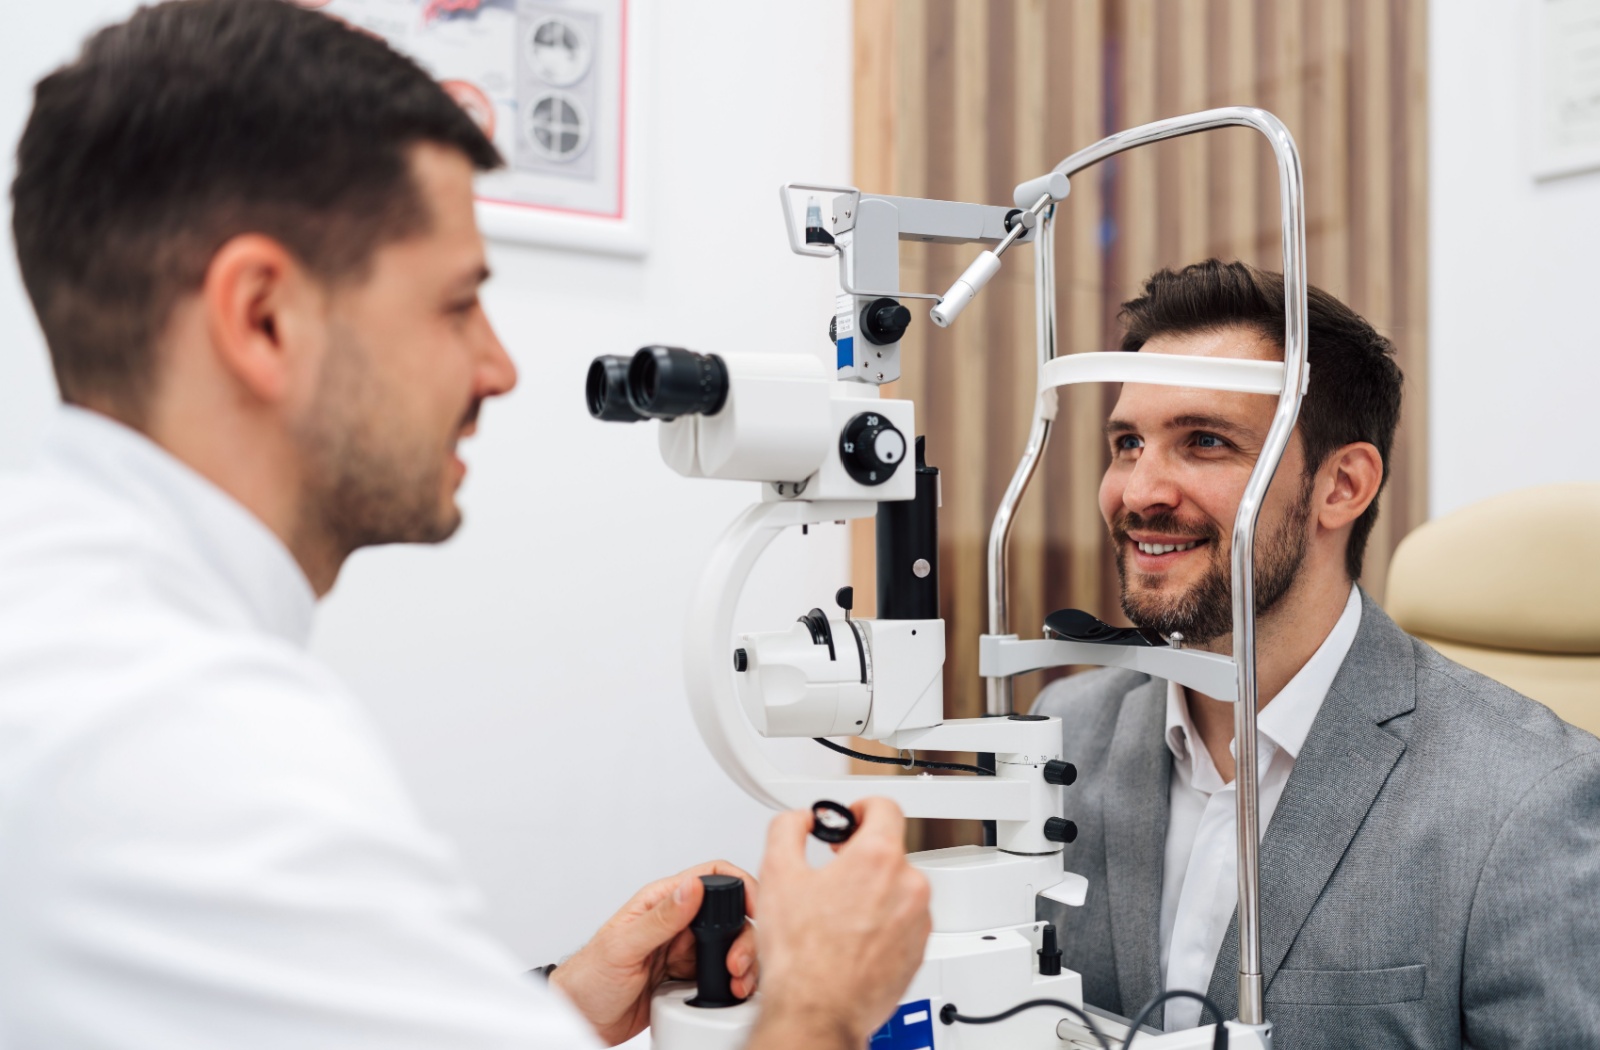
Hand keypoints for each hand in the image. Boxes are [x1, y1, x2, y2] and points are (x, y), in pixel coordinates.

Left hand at [550, 860, 758, 1045]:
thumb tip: (691, 888)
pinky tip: (728, 993)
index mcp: (661, 902)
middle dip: (745, 937)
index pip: (712, 877)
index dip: (741, 885)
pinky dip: (733, 983)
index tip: (756, 907)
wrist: (581, 1019)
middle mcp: (677, 923)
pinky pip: (721, 974)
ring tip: (735, 983)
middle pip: (730, 915)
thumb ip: (660, 918)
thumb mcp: (622, 946)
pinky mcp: (688, 978)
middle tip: (737, 963)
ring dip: (743, 963)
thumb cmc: (588, 978)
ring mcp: (685, 951)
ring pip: (730, 946)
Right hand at [748, 798, 930, 1048]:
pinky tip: (852, 937)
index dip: (861, 808)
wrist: (818, 1012)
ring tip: (838, 912)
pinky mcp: (918, 949)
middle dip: (861, 855)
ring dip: (873, 890)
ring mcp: (918, 920)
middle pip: (890, 850)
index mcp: (879, 858)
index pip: (885, 807)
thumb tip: (799, 819)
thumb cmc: (802, 956)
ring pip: (898, 887)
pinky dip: (883, 921)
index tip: (850, 819)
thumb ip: (788, 828)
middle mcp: (908, 886)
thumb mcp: (777, 874)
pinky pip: (904, 921)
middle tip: (834, 870)